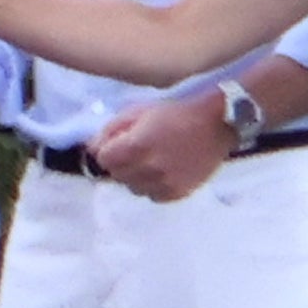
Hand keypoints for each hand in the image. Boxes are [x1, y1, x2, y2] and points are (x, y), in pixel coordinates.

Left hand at [90, 93, 229, 202]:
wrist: (216, 125)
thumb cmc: (175, 112)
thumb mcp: (139, 111)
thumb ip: (111, 130)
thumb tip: (91, 148)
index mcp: (137, 146)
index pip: (103, 159)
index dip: (108, 149)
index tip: (119, 142)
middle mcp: (149, 169)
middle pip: (116, 175)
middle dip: (120, 163)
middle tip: (136, 150)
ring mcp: (164, 184)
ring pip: (133, 188)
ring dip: (135, 176)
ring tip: (151, 161)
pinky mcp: (177, 193)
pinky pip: (152, 196)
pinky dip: (152, 185)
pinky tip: (162, 171)